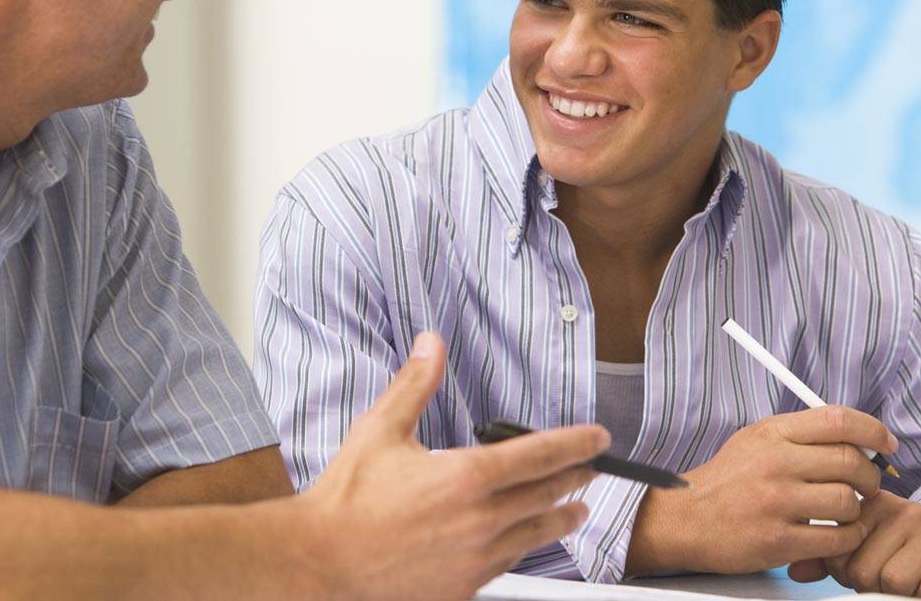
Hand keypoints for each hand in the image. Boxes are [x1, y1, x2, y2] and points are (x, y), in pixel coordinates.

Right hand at [301, 332, 609, 599]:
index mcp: (465, 477)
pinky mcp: (463, 586)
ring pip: (535, 535)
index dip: (577, 443)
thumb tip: (431, 344)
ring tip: (576, 511)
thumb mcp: (379, 429)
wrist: (321, 563)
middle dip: (574, 478)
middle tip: (592, 468)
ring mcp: (475, 558)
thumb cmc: (345, 499)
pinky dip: (525, 547)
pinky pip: (509, 564)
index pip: (540, 454)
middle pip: (546, 495)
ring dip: (560, 518)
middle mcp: (480, 520)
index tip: (599, 438)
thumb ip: (414, 384)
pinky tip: (525, 542)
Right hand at [627, 405, 895, 575]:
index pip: (838, 420)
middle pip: (851, 462)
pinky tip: (838, 535)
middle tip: (867, 485)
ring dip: (857, 510)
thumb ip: (799, 436)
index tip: (886, 444)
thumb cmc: (725, 481)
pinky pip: (838, 539)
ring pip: (848, 502)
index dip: (874, 431)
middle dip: (870, 476)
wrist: (685, 518)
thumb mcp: (754, 441)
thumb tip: (854, 436)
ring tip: (845, 513)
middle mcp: (775, 463)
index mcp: (772, 433)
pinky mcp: (779, 540)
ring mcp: (777, 503)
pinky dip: (848, 539)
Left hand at [789, 490, 920, 597]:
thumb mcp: (865, 548)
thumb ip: (828, 557)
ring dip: (897, 594)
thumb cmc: (904, 554)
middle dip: (869, 586)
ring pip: (893, 580)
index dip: (843, 570)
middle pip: (862, 569)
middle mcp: (903, 510)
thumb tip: (793, 570)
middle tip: (883, 581)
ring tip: (906, 583)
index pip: (837, 547)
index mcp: (872, 504)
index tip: (857, 570)